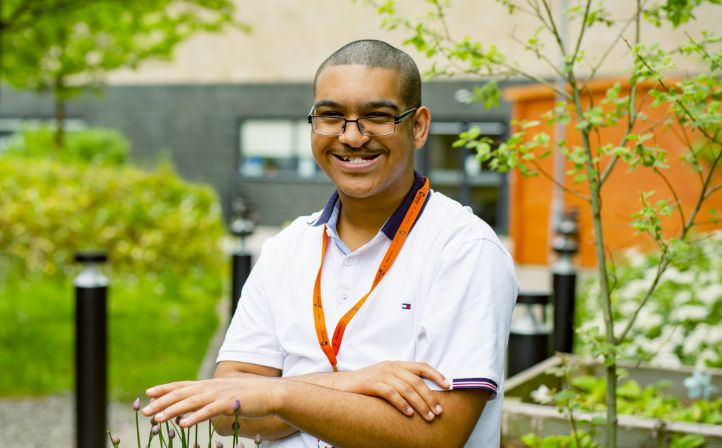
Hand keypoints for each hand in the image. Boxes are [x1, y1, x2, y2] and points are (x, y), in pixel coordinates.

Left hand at [142, 377, 278, 427]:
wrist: (272, 393)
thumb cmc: (249, 396)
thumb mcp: (225, 396)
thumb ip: (208, 400)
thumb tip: (191, 411)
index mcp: (209, 385)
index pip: (182, 385)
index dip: (165, 389)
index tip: (148, 393)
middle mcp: (211, 387)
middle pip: (182, 394)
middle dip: (162, 402)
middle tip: (145, 411)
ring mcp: (219, 394)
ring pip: (191, 402)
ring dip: (173, 410)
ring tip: (158, 419)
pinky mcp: (229, 403)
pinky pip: (208, 411)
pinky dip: (195, 417)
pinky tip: (183, 424)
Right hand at [324, 361, 449, 420]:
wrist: (340, 385)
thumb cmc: (365, 385)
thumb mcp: (385, 379)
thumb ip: (401, 382)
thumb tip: (422, 395)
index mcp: (396, 365)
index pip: (421, 367)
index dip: (436, 375)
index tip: (448, 386)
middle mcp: (390, 367)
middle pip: (417, 381)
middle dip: (430, 397)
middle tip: (439, 411)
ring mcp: (381, 374)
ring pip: (406, 389)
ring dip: (420, 404)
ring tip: (428, 416)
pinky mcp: (371, 384)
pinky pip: (390, 394)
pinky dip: (402, 404)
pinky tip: (409, 414)